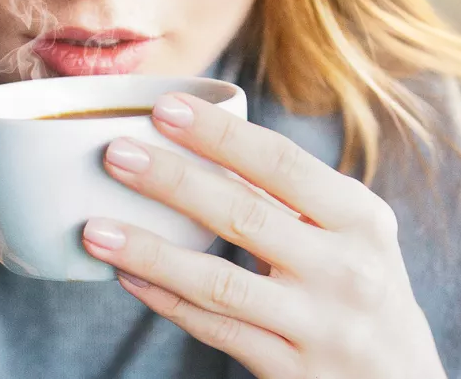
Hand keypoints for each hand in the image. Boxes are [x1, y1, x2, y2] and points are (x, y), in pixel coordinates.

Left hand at [82, 94, 446, 378]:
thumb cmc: (364, 286)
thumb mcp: (353, 233)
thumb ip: (295, 195)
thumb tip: (207, 143)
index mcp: (361, 218)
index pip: (282, 163)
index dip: (220, 135)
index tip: (165, 108)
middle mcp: (346, 269)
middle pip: (246, 216)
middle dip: (174, 181)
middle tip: (116, 154)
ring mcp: (319, 325)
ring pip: (220, 284)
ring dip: (152, 252)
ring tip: (96, 229)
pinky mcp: (291, 370)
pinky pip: (216, 331)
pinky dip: (168, 302)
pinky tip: (129, 278)